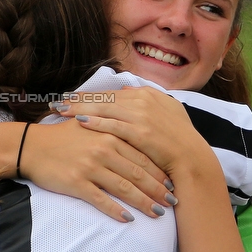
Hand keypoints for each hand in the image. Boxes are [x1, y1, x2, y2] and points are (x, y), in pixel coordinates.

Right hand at [19, 117, 171, 221]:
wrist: (31, 147)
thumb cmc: (62, 136)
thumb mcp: (90, 123)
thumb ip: (115, 126)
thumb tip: (139, 130)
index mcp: (110, 133)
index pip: (142, 154)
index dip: (159, 170)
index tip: (173, 183)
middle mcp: (103, 149)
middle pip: (138, 172)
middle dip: (157, 189)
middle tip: (173, 201)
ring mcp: (90, 166)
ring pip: (124, 187)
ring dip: (143, 202)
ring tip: (158, 213)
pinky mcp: (76, 182)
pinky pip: (101, 200)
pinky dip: (116, 210)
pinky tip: (128, 219)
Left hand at [54, 87, 213, 182]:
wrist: (192, 158)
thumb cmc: (178, 140)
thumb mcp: (166, 113)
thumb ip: (147, 104)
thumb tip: (128, 96)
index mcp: (148, 94)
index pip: (112, 92)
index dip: (91, 95)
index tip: (74, 98)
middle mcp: (144, 100)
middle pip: (104, 97)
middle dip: (80, 100)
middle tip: (59, 103)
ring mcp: (142, 115)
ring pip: (105, 108)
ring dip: (81, 108)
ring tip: (62, 111)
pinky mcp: (140, 132)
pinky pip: (113, 124)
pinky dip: (95, 121)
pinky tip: (79, 121)